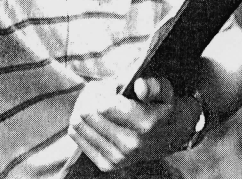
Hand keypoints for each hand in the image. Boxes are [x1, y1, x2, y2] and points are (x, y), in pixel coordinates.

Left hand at [68, 77, 200, 171]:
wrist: (171, 136)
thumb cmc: (162, 107)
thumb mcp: (165, 90)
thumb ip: (153, 85)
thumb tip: (139, 87)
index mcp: (144, 124)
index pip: (103, 105)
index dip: (103, 89)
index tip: (111, 85)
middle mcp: (130, 144)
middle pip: (87, 113)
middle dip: (90, 96)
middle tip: (100, 89)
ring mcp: (117, 157)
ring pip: (79, 124)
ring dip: (83, 106)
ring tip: (95, 100)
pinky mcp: (107, 164)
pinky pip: (77, 136)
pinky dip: (80, 122)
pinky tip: (93, 115)